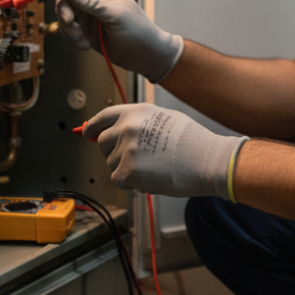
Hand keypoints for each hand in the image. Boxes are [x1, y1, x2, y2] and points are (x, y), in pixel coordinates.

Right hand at [35, 0, 183, 82]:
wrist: (146, 56)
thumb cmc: (139, 31)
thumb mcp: (116, 15)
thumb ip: (92, 4)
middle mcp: (93, 1)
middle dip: (64, 13)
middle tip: (70, 24)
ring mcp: (89, 17)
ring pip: (64, 18)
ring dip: (69, 31)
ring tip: (82, 40)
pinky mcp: (86, 33)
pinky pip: (69, 33)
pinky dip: (72, 40)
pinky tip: (84, 46)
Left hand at [84, 104, 246, 198]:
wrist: (206, 160)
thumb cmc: (192, 142)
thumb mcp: (164, 118)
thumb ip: (138, 122)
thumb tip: (117, 131)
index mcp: (135, 111)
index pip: (103, 117)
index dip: (93, 127)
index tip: (88, 134)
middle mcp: (127, 127)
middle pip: (103, 143)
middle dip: (114, 153)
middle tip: (136, 159)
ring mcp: (126, 149)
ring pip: (111, 164)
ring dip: (126, 169)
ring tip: (152, 167)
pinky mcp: (128, 171)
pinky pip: (118, 180)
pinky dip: (130, 183)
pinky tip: (150, 177)